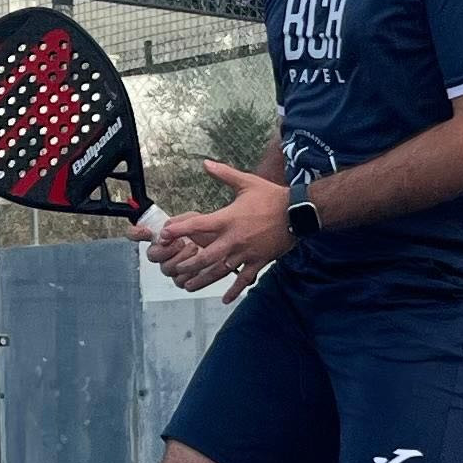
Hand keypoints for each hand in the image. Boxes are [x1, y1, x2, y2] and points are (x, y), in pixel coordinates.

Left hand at [151, 163, 293, 300]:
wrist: (298, 212)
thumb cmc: (271, 196)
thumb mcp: (247, 182)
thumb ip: (224, 174)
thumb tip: (206, 163)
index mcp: (228, 219)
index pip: (197, 225)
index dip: (179, 230)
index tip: (164, 234)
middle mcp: (234, 239)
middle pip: (205, 257)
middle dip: (188, 264)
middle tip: (175, 269)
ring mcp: (246, 253)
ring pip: (220, 271)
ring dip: (203, 280)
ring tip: (188, 286)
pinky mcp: (258, 261)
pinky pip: (244, 279)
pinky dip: (234, 291)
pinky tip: (225, 299)